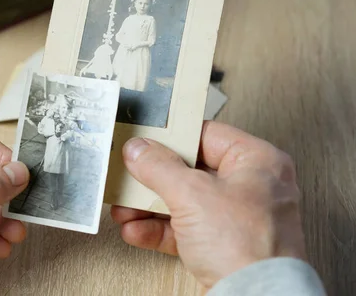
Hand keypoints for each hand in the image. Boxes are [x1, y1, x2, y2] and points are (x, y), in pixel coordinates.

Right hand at [111, 121, 305, 289]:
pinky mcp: (223, 248)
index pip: (207, 134)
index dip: (172, 135)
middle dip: (153, 178)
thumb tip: (139, 150)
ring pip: (183, 202)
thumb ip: (159, 166)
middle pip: (190, 171)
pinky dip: (158, 230)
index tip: (145, 137)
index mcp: (258, 162)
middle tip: (129, 173)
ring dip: (148, 206)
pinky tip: (135, 230)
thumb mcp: (192, 194)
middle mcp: (250, 188)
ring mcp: (236, 220)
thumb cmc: (247, 247)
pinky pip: (184, 230)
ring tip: (124, 206)